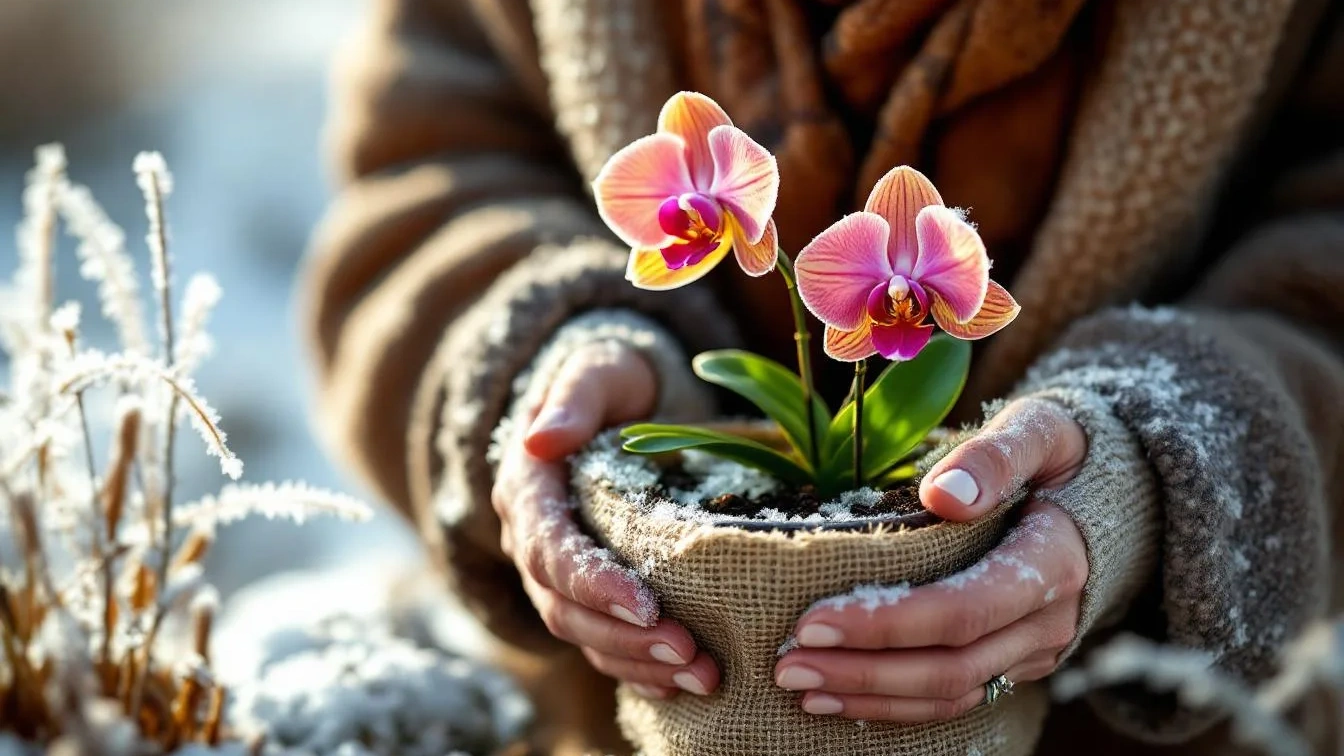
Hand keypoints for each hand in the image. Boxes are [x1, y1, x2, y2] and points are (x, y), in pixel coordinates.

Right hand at [492, 340, 719, 699]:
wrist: (610, 401)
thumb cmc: (608, 382)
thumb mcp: (595, 373)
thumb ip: (572, 399)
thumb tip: (541, 440)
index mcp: (527, 491)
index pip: (550, 549)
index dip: (594, 584)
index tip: (645, 605)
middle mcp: (532, 540)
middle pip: (564, 606)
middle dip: (624, 636)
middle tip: (688, 653)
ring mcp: (556, 572)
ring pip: (582, 634)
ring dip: (637, 661)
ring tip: (701, 676)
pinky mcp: (585, 591)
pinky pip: (601, 641)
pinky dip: (638, 666)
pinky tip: (682, 681)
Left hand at [775, 398, 1087, 720]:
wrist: (1113, 493)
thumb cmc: (1058, 451)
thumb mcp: (1037, 430)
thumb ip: (995, 456)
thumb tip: (944, 495)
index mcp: (1052, 560)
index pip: (963, 609)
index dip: (887, 623)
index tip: (814, 621)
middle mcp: (1048, 618)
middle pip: (952, 666)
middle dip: (864, 671)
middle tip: (786, 664)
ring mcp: (1034, 648)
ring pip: (953, 693)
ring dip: (871, 697)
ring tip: (799, 684)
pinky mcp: (1015, 660)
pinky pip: (956, 696)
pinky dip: (896, 703)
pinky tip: (839, 695)